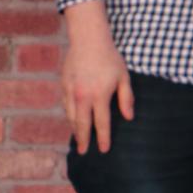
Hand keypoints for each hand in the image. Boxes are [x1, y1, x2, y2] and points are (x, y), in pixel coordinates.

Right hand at [60, 6, 132, 154]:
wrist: (88, 41)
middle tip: (84, 152)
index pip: (101, 122)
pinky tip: (73, 119)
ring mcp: (70, 91)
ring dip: (74, 128)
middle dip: (83, 139)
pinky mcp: (64, 86)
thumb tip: (129, 117)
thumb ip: (126, 98)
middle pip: (81, 124)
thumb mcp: (124, 77)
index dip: (103, 137)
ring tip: (79, 138)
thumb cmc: (110, 59)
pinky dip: (69, 115)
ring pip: (70, 116)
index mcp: (99, 95)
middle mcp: (82, 96)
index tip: (103, 150)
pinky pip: (65, 105)